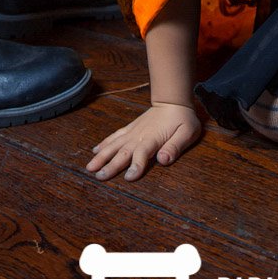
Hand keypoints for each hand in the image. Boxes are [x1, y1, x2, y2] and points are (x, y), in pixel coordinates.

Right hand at [86, 103, 200, 181]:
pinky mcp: (131, 128)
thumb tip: (163, 160)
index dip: (136, 166)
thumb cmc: (182, 119)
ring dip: (102, 156)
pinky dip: (105, 143)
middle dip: (111, 165)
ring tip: (90, 167)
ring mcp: (133, 131)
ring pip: (115, 144)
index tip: (128, 178)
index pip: (142, 154)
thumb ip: (175, 146)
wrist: (173, 100)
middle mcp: (139, 135)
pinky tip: (95, 151)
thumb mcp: (187, 133)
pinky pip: (115, 136)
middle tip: (99, 176)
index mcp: (153, 138)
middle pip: (123, 152)